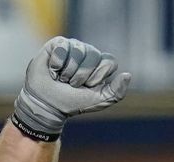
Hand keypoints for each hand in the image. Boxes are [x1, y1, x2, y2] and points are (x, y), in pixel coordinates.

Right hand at [12, 36, 131, 140]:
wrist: (46, 105)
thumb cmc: (71, 102)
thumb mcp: (98, 101)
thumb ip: (116, 92)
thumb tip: (127, 75)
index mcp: (100, 64)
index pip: (109, 61)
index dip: (98, 76)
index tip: (87, 87)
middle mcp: (88, 52)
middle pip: (93, 55)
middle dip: (81, 75)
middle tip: (71, 84)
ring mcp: (73, 46)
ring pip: (78, 51)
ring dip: (67, 71)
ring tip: (60, 78)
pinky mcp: (57, 44)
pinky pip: (63, 48)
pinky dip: (56, 64)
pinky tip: (52, 70)